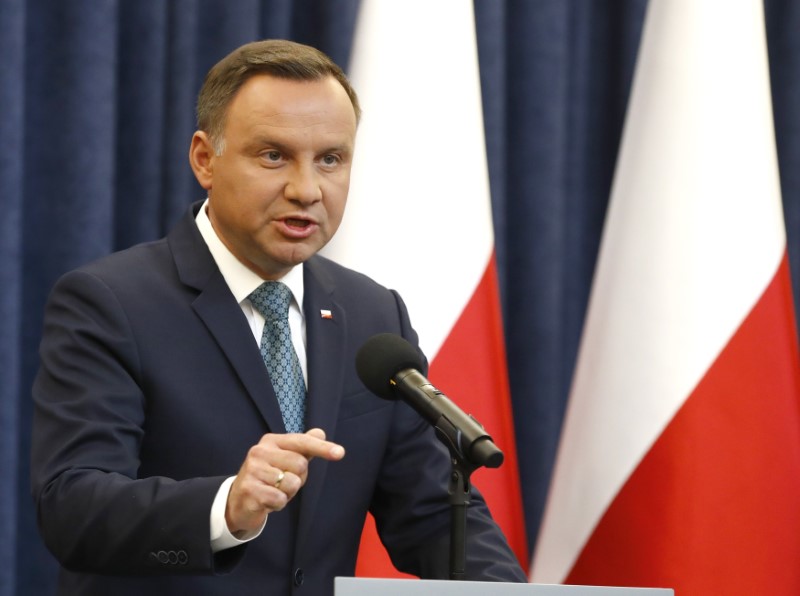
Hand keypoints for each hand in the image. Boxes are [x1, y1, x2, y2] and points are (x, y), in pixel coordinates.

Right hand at [225, 428, 344, 533]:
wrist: (238, 501)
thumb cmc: (268, 477)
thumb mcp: (284, 459)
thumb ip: (303, 446)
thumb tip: (321, 432)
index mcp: (271, 441)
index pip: (302, 442)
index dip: (322, 447)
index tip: (340, 453)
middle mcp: (260, 451)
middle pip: (301, 464)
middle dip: (299, 478)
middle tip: (283, 482)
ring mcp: (253, 470)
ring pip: (292, 483)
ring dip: (288, 493)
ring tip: (274, 491)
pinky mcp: (249, 490)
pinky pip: (280, 499)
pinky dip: (278, 504)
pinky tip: (267, 501)